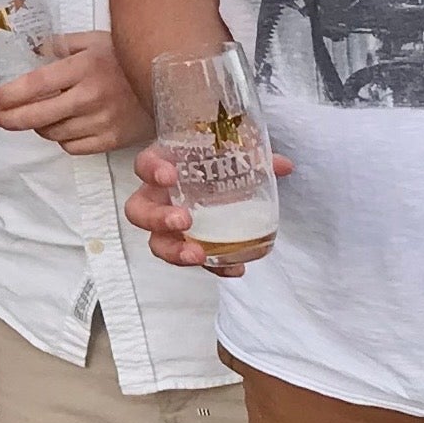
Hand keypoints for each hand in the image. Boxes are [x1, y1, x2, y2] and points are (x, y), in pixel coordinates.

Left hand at [0, 33, 148, 154]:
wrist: (174, 82)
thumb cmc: (130, 57)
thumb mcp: (96, 40)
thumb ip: (62, 45)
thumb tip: (33, 49)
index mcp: (84, 67)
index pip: (36, 84)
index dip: (10, 95)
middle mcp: (91, 96)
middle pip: (39, 115)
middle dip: (11, 119)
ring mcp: (103, 121)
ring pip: (54, 133)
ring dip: (38, 128)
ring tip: (32, 119)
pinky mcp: (114, 140)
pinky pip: (75, 147)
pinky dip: (62, 140)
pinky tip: (60, 129)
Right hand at [125, 140, 294, 277]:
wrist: (216, 178)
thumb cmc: (213, 162)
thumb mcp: (230, 153)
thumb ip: (254, 157)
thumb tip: (284, 165)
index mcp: (162, 168)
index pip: (144, 165)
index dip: (152, 170)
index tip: (169, 175)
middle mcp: (157, 197)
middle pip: (139, 212)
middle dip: (157, 218)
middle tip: (184, 220)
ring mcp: (168, 225)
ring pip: (157, 242)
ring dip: (174, 251)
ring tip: (197, 254)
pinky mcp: (187, 244)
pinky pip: (192, 259)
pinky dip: (213, 266)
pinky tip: (233, 269)